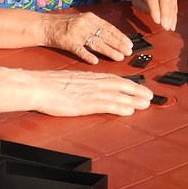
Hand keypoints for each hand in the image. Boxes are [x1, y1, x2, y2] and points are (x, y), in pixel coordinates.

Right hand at [30, 69, 154, 116]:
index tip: (140, 88)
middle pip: (120, 85)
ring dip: (133, 99)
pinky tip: (129, 110)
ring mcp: (90, 92)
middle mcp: (93, 83)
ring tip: (146, 103)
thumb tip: (89, 91)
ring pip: (117, 95)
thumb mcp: (69, 81)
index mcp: (89, 77)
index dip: (129, 84)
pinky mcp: (85, 103)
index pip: (114, 79)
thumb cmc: (49, 85)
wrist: (37, 85)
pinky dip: (120, 107)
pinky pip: (106, 105)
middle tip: (151, 96)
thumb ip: (82, 86)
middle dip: (137, 90)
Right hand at [44, 11, 130, 63]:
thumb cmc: (65, 24)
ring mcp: (76, 33)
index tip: (129, 44)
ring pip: (96, 43)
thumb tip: (112, 37)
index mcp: (90, 18)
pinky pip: (80, 50)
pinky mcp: (68, 42)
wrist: (46, 26)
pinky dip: (88, 56)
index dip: (120, 36)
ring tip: (119, 57)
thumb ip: (96, 27)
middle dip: (118, 44)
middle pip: (105, 35)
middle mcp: (85, 24)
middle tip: (128, 52)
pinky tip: (95, 61)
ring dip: (109, 51)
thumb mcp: (83, 21)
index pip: (109, 28)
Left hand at [130, 0, 178, 31]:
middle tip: (165, 26)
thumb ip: (141, 5)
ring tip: (169, 28)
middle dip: (166, 14)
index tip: (157, 21)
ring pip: (172, 3)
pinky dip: (174, 16)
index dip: (155, 10)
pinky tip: (173, 25)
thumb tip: (151, 13)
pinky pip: (175, 6)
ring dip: (171, 17)